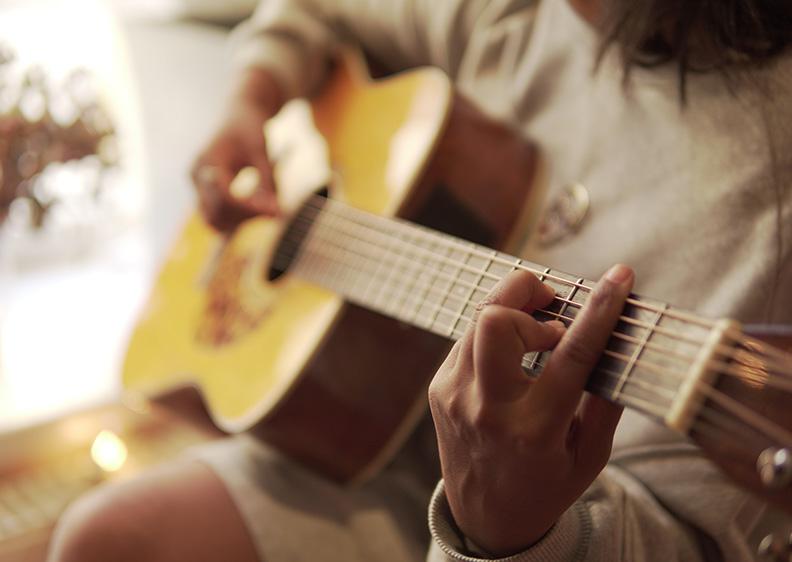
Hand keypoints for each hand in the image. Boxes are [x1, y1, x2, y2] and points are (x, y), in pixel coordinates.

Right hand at [191, 68, 283, 230]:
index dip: (251, 208)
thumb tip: (278, 212)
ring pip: (215, 220)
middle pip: (216, 213)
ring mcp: (197, 186)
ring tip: (267, 207)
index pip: (226, 196)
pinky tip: (258, 207)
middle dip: (247, 217)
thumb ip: (268, 182)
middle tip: (275, 211)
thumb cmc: (251, 128)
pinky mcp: (204, 192)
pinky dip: (237, 219)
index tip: (277, 212)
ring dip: (242, 222)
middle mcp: (197, 176)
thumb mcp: (262, 152)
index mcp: (208, 161)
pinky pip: (217, 216)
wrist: (238, 113)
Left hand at [428, 264, 633, 556]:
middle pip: (497, 320)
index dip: (599, 310)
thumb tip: (620, 342)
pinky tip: (513, 351)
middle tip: (554, 307)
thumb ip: (607, 401)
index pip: (571, 355)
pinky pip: (467, 336)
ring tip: (539, 327)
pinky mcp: (440, 387)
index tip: (619, 276)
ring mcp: (456, 395)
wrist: (485, 518)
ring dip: (513, 308)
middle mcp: (488, 408)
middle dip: (529, 295)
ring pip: (478, 319)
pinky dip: (494, 330)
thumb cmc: (546, 485)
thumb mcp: (591, 457)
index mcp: (535, 429)